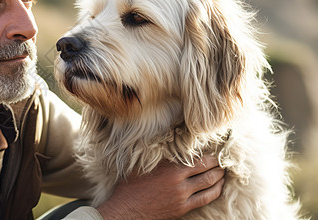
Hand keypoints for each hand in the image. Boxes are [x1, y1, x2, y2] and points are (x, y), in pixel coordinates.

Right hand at [96, 155, 224, 219]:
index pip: (199, 159)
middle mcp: (179, 181)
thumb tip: (163, 140)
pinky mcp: (182, 208)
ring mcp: (182, 196)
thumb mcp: (140, 165)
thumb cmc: (131, 186)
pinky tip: (218, 187)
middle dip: (219, 165)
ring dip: (220, 177)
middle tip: (224, 160)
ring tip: (223, 172)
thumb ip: (155, 155)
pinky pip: (205, 199)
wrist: (126, 210)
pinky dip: (215, 191)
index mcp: (170, 168)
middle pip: (208, 170)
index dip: (212, 155)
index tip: (218, 151)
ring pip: (210, 184)